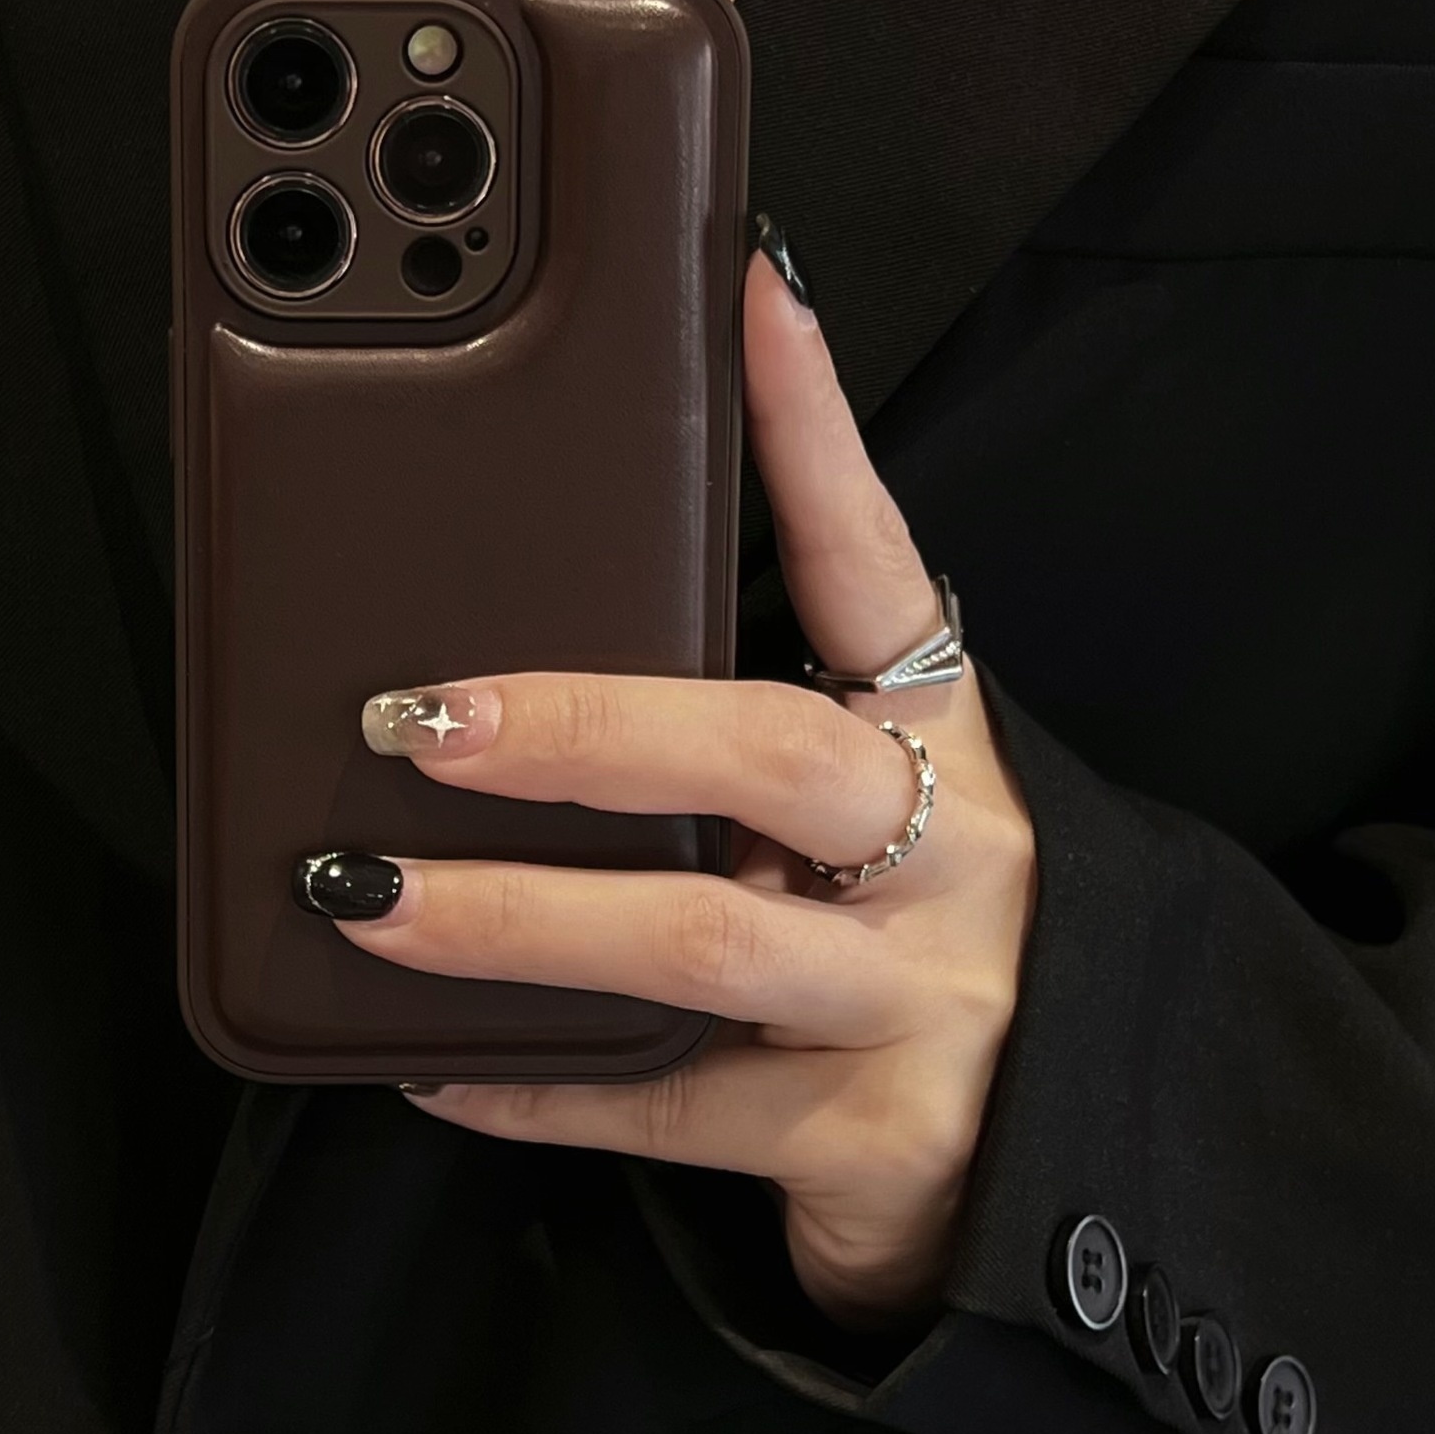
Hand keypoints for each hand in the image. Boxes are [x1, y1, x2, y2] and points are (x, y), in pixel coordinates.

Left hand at [308, 229, 1037, 1333]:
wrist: (1062, 1142)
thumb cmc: (924, 934)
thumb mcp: (875, 809)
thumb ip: (751, 741)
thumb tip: (544, 665)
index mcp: (941, 741)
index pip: (875, 559)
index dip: (813, 426)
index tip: (749, 291)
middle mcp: (947, 853)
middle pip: (773, 755)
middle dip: (589, 727)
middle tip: (426, 716)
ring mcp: (915, 1001)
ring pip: (701, 945)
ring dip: (519, 917)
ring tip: (371, 896)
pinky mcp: (866, 1138)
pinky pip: (665, 1107)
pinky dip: (536, 1083)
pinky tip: (430, 1060)